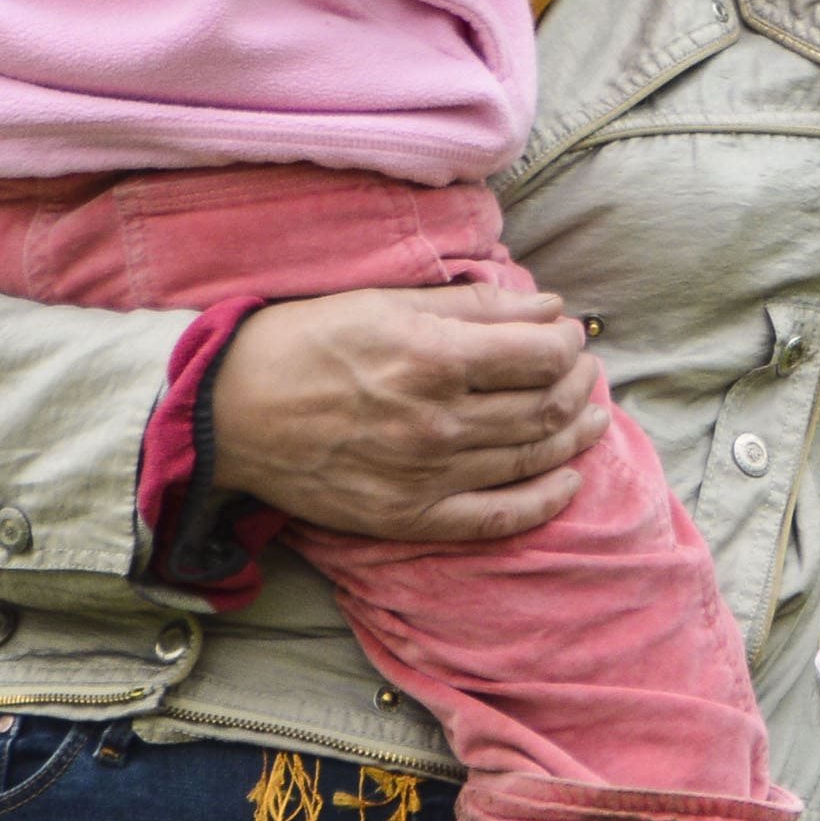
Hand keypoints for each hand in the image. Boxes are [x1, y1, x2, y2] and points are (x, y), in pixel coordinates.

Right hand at [207, 283, 605, 543]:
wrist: (227, 414)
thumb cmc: (303, 344)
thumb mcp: (386, 303)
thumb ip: (474, 306)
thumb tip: (548, 306)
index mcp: (433, 358)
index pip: (543, 356)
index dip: (568, 343)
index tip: (566, 335)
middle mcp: (437, 421)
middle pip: (546, 407)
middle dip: (578, 384)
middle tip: (582, 371)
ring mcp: (425, 474)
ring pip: (531, 457)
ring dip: (575, 435)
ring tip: (592, 416)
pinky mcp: (408, 516)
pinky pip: (497, 517)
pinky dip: (544, 500)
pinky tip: (568, 480)